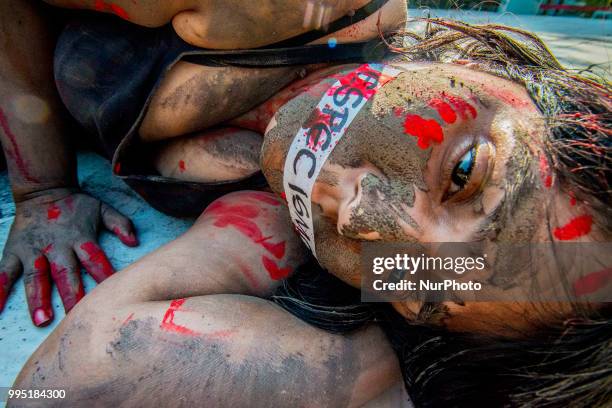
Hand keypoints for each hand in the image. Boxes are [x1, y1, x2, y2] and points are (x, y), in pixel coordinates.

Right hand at [0, 188, 137, 325]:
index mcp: (80, 237)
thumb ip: (120, 224)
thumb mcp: (102, 208)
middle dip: (71, 294)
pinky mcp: (13, 251)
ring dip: (38, 298)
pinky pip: (4, 272)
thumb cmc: (76, 205)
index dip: (103, 274)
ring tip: (41, 320)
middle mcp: (56, 246)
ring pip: (36, 276)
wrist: (44, 189)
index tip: (110, 294)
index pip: (94, 258)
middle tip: (75, 316)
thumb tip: (135, 241)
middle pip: (65, 272)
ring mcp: (33, 250)